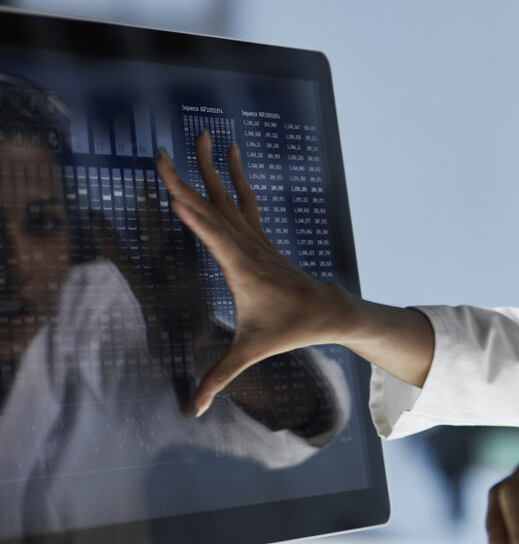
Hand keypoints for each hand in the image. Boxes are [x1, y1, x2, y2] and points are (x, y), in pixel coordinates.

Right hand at [155, 129, 351, 414]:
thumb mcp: (252, 353)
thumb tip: (194, 409)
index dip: (195, 217)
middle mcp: (248, 246)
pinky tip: (229, 154)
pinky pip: (244, 200)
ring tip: (201, 135)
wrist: (330, 310)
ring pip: (228, 196)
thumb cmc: (291, 329)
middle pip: (213, 208)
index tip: (174, 194)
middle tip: (163, 152)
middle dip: (188, 180)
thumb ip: (220, 378)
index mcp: (243, 269)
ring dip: (211, 166)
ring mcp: (255, 237)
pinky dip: (233, 176)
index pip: (215, 238)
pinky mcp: (259, 236)